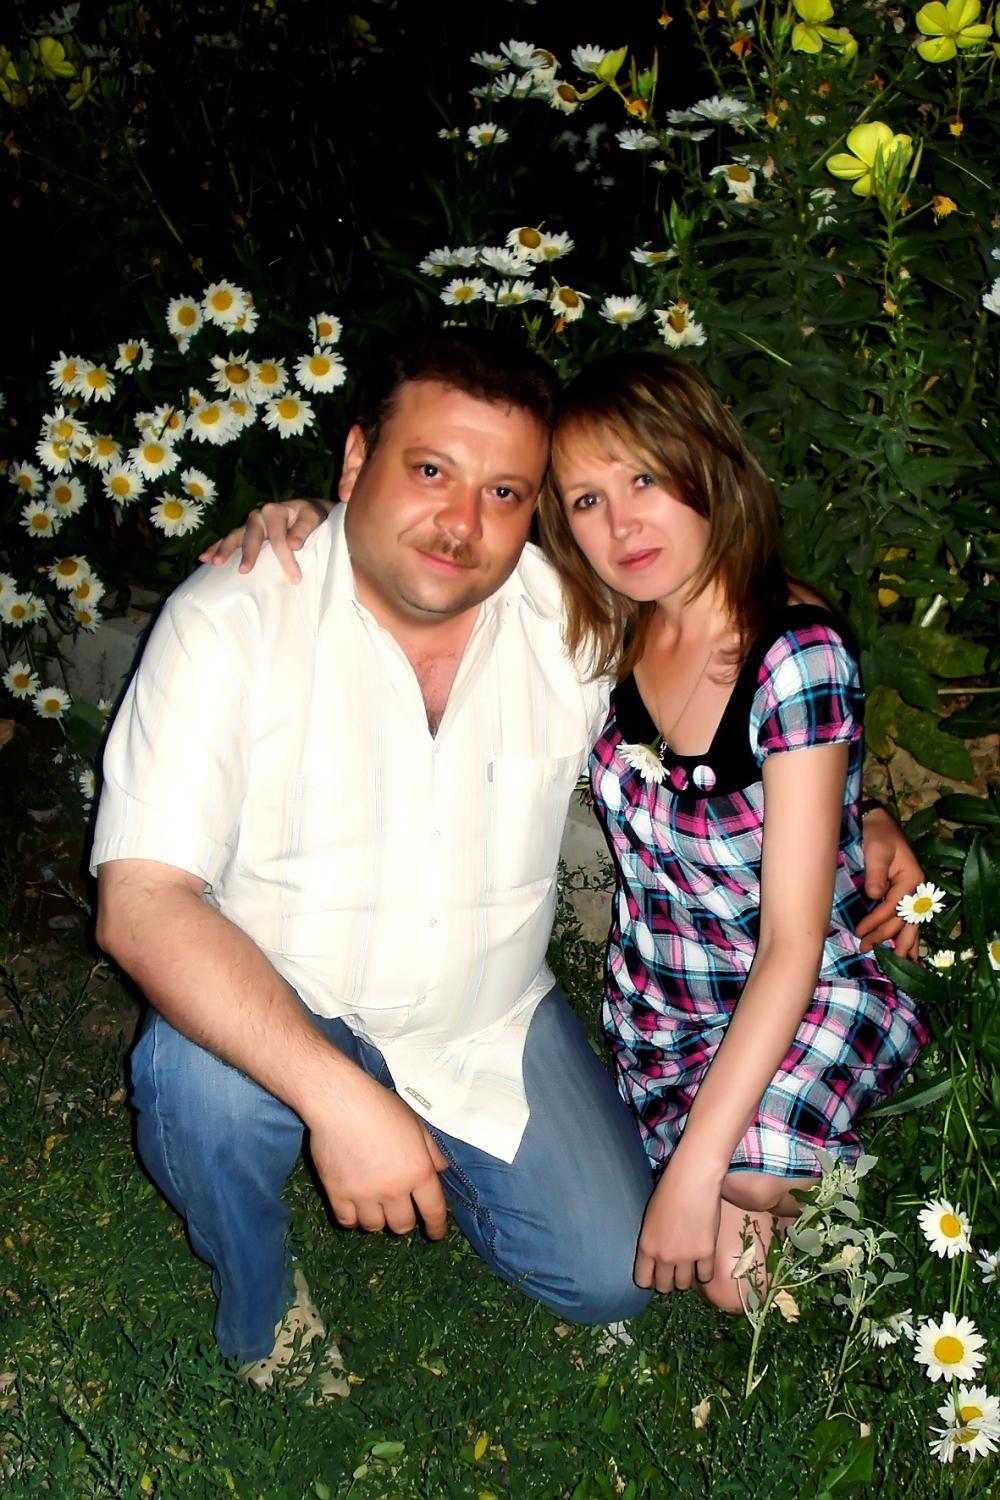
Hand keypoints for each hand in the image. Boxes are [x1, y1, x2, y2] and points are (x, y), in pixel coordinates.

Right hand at [198, 498, 331, 583]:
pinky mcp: (244, 531)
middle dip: (248, 554)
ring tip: (215, 563)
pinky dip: (216, 548)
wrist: (307, 511)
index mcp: (276, 511)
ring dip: (224, 549)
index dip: (286, 559)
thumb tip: (294, 544)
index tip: (294, 578)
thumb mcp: (313, 519)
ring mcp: (249, 523)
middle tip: (244, 571)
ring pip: (235, 536)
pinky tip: (204, 558)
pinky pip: (228, 539)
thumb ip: (304, 530)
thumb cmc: (311, 517)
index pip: (279, 538)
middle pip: (252, 536)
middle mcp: (259, 515)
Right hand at [307, 1074, 448, 1239]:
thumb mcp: (416, 1124)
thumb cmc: (381, 1107)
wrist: (341, 1102)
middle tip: (399, 1210)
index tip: (434, 1234)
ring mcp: (365, 1194)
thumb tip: (441, 1170)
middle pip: (403, 1225)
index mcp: (418, 1171)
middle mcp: (394, 1188)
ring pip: (375, 1227)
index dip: (436, 1227)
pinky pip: (347, 1221)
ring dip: (378, 1219)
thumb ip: (431, 1150)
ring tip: (374, 1205)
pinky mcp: (338, 1194)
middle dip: (404, 1221)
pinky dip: (353, 1218)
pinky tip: (354, 1207)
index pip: (433, 1211)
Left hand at [633, 1152, 722, 1293]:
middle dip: (668, 1281)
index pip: (643, 1280)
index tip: (655, 1274)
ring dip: (686, 1279)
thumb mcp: (650, 1218)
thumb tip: (656, 1258)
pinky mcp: (706, 1253)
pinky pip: (705, 1276)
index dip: (650, 1279)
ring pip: (684, 1285)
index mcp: (646, 1246)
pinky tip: (703, 1264)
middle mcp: (664, 1256)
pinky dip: (704, 1273)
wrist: (693, 1179)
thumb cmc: (669, 1190)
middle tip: (673, 1271)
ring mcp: (686, 1256)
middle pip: (664, 1286)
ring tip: (688, 1268)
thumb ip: (652, 1241)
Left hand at [855, 807, 921, 958]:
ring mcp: (912, 892)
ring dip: (903, 942)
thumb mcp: (877, 849)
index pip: (893, 907)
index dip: (876, 921)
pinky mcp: (904, 893)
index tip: (859, 932)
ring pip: (911, 923)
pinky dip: (907, 934)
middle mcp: (916, 888)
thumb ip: (876, 872)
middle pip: (904, 920)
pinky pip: (907, 918)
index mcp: (912, 878)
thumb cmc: (877, 833)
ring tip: (899, 963)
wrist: (877, 821)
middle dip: (887, 937)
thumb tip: (875, 895)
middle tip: (867, 949)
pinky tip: (907, 950)